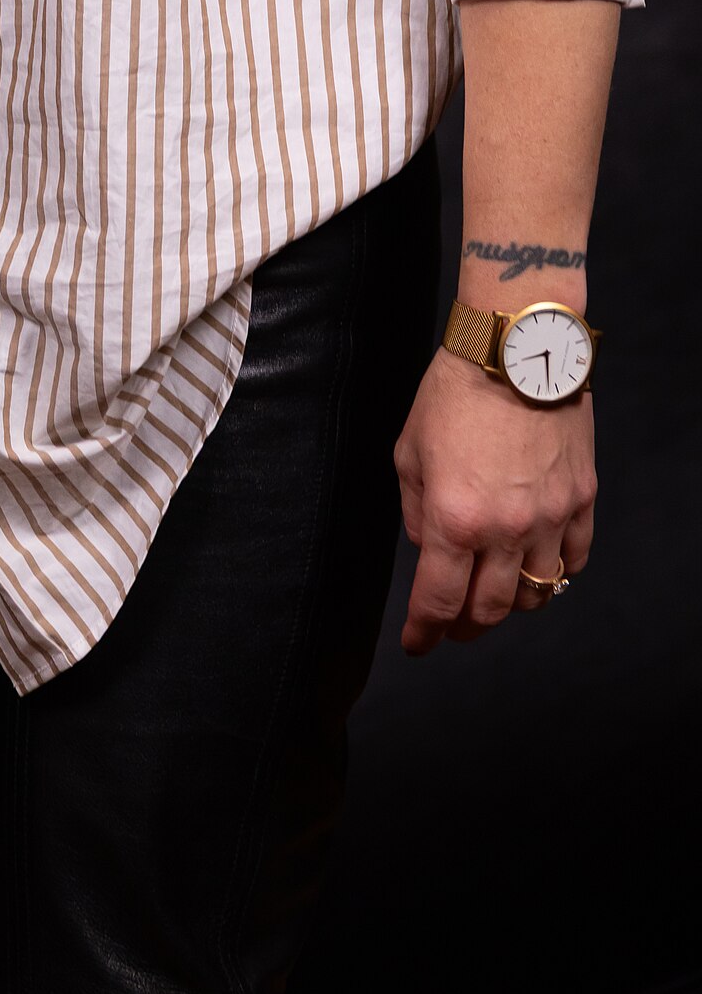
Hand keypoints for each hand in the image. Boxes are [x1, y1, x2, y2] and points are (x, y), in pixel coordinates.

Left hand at [393, 350, 593, 652]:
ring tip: (495, 596)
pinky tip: (538, 566)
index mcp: (455, 518)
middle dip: (466, 626)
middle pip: (491, 609)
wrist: (516, 349)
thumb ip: (417, 510)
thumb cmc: (454, 392)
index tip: (416, 644)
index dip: (424, 632)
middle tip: (453, 625)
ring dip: (512, 604)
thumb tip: (429, 548)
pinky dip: (556, 573)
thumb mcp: (410, 451)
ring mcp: (551, 518)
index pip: (439, 600)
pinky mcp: (582, 500)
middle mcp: (505, 529)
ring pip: (537, 593)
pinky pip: (575, 560)